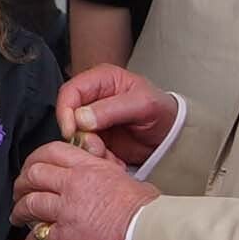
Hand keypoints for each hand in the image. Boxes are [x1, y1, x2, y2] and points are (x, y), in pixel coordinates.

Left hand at [11, 138, 140, 239]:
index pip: (51, 151)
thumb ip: (102, 171)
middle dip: (21, 184)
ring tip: (18, 217)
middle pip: (33, 175)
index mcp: (88, 166)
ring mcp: (67, 209)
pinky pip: (40, 236)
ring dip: (19, 211)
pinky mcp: (66, 234)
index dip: (35, 159)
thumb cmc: (143, 208)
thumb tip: (98, 172)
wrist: (147, 231)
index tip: (31, 168)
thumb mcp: (122, 176)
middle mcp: (73, 183)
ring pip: (29, 204)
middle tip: (20, 192)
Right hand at [57, 62, 177, 167]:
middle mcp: (93, 98)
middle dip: (79, 135)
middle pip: (68, 116)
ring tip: (110, 156)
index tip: (71, 130)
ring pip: (75, 137)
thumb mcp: (142, 104)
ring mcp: (93, 120)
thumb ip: (111, 108)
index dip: (66, 111)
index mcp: (102, 80)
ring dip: (89, 150)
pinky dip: (96, 159)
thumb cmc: (162, 111)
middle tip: (96, 147)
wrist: (172, 136)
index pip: (70, 91)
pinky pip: (85, 151)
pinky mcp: (96, 139)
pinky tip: (114, 160)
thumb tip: (81, 117)